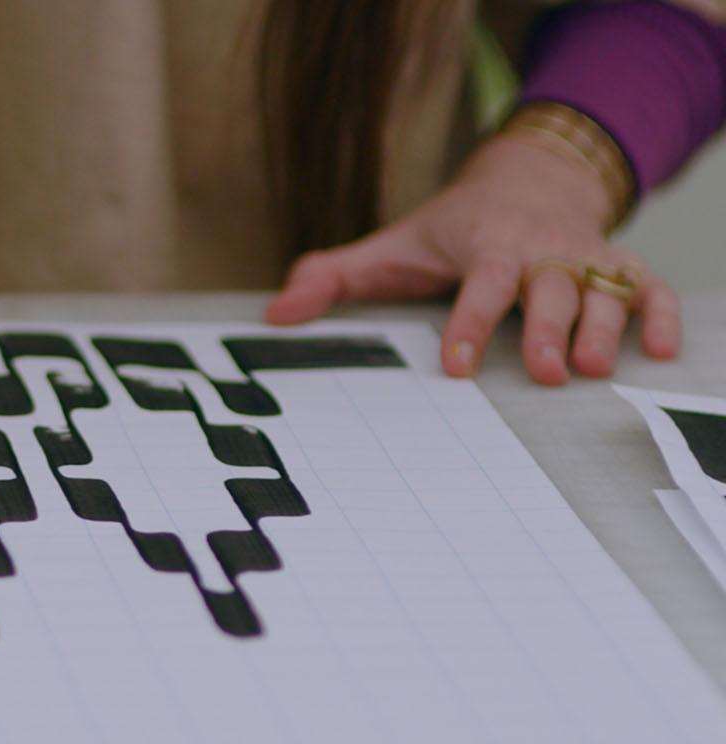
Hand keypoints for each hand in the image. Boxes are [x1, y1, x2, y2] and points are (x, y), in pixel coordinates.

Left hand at [264, 134, 679, 384]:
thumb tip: (275, 313)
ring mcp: (584, 256)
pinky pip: (648, 286)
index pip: (479, 283)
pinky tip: (657, 352)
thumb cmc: (450, 229)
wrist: (525, 180)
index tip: (455, 364)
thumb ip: (332, 278)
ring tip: (591, 371)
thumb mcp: (389, 248)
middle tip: (546, 374)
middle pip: (550, 287)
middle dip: (549, 328)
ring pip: (602, 289)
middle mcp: (541, 249)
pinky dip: (659, 314)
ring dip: (603, 327)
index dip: (468, 322)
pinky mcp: (617, 266)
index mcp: (486, 244)